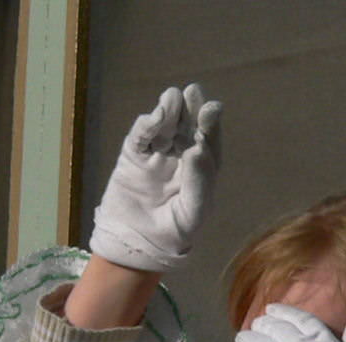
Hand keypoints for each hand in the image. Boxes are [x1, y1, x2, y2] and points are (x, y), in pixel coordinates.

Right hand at [88, 83, 222, 271]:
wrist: (137, 244)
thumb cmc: (172, 232)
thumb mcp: (192, 213)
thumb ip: (198, 183)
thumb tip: (195, 149)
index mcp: (202, 168)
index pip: (209, 140)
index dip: (210, 123)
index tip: (211, 109)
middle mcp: (181, 155)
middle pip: (188, 124)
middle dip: (191, 107)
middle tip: (193, 93)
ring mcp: (157, 153)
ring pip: (165, 124)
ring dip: (170, 109)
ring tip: (172, 99)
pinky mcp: (133, 156)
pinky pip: (141, 136)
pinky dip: (147, 125)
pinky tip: (154, 117)